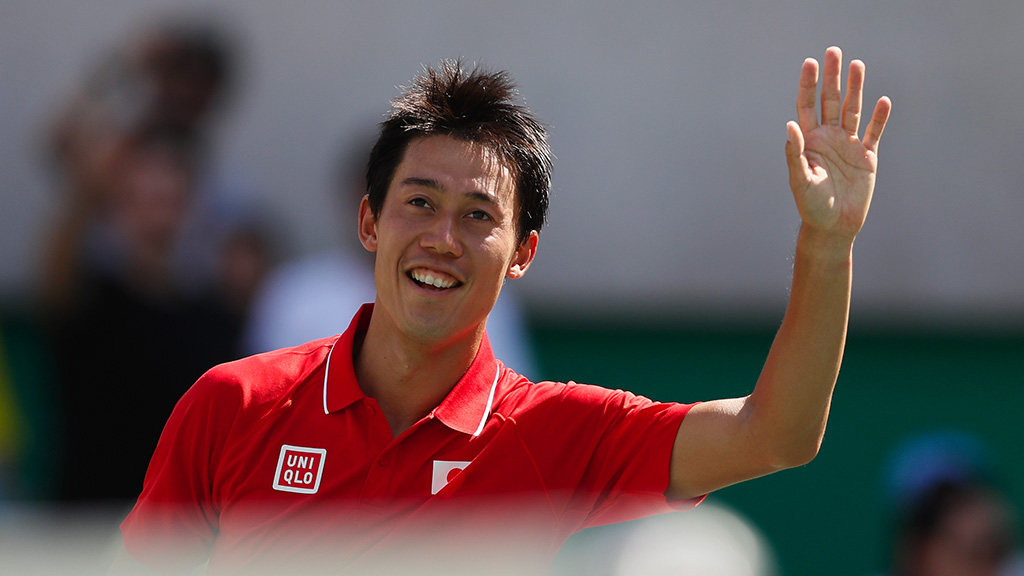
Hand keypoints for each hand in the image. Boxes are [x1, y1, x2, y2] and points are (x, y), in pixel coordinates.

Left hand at [785, 46, 890, 240]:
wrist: (834, 227)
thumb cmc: (811, 206)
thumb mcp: (800, 180)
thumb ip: (794, 153)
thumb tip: (790, 125)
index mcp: (809, 141)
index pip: (807, 106)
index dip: (808, 85)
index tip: (810, 63)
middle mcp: (829, 138)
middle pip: (830, 101)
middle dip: (832, 77)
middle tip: (834, 51)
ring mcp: (849, 145)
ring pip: (853, 110)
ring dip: (855, 88)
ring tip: (858, 64)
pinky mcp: (867, 157)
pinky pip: (874, 133)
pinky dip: (879, 118)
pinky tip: (883, 100)